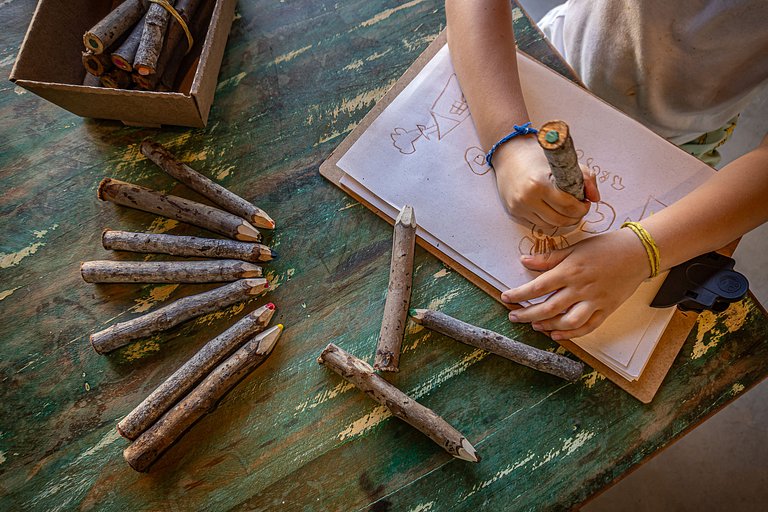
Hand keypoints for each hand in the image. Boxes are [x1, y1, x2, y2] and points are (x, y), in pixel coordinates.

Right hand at [493, 137, 599, 226]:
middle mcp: (526, 198)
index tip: (586, 202)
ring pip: (550, 225)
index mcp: (539, 184)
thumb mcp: (564, 162)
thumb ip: (586, 178)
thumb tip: (595, 198)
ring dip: (563, 220)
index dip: (582, 208)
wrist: (509, 156)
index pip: (568, 207)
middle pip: (560, 220)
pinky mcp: (514, 213)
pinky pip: (538, 224)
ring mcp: (518, 208)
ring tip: (566, 209)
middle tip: (579, 208)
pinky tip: (552, 209)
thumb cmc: (538, 157)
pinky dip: (549, 220)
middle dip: (575, 216)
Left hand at [501, 228, 649, 338]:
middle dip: (528, 314)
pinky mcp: (606, 310)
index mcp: (570, 271)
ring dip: (548, 326)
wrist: (638, 253)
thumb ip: (549, 258)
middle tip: (514, 317)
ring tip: (534, 325)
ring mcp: (595, 301)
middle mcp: (581, 288)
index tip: (506, 297)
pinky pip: (587, 327)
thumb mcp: (575, 247)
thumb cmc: (605, 247)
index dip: (520, 294)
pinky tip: (557, 335)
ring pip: (568, 321)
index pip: (538, 286)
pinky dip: (571, 334)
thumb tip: (524, 260)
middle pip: (549, 307)